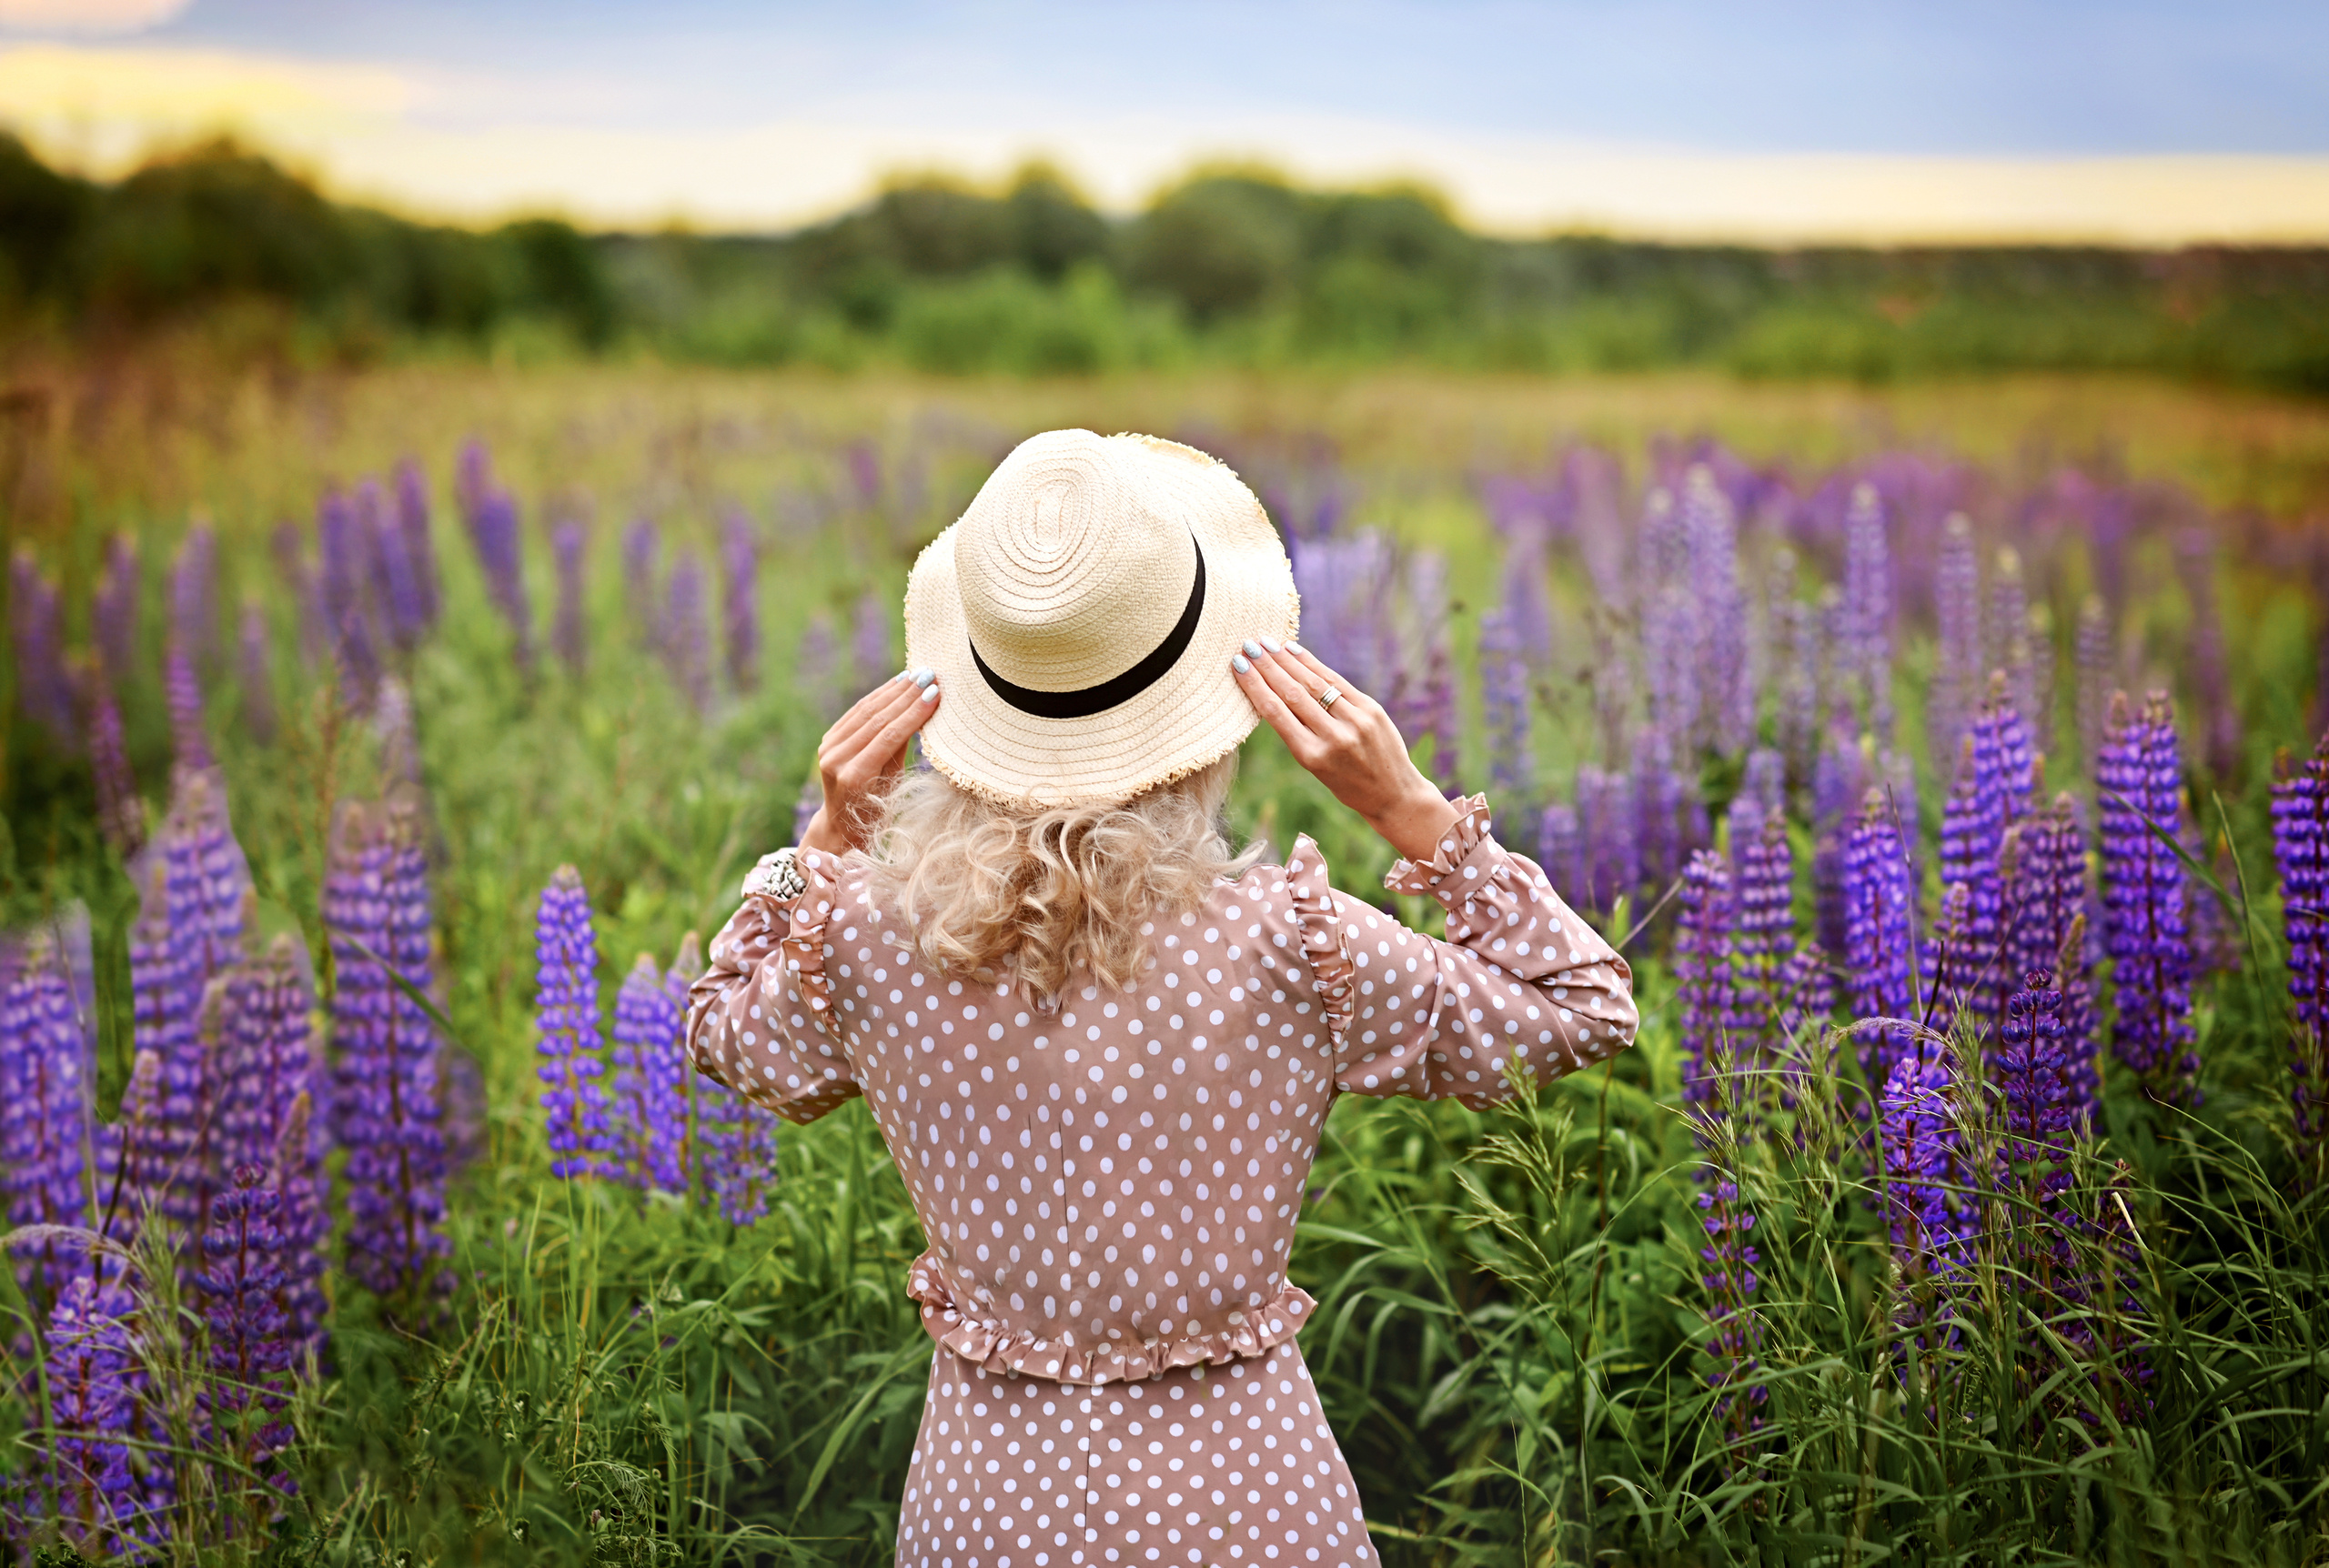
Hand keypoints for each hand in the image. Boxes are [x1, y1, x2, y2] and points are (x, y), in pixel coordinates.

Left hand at [798, 669, 940, 855]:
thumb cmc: (877, 810)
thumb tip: (918, 712)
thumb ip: (900, 750)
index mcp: (854, 777)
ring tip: (917, 674)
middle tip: (930, 676)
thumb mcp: (894, 784)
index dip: (913, 713)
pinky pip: (856, 713)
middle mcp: (836, 760)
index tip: (935, 693)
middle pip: (876, 720)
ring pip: (865, 711)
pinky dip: (878, 696)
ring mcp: (828, 749)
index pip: (888, 736)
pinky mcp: (828, 740)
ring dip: (893, 690)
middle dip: (906, 696)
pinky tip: (896, 683)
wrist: (841, 825)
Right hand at [1231, 638, 1460, 864]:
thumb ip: (1298, 733)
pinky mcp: (1371, 709)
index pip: (1276, 713)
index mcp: (1311, 757)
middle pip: (1292, 693)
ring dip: (1287, 660)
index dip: (1255, 686)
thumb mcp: (1315, 768)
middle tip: (1248, 646)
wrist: (1394, 794)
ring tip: (1267, 643)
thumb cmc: (1346, 784)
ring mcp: (1355, 721)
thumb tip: (1274, 690)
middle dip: (1267, 667)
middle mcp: (1333, 737)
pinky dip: (1314, 664)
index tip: (1239, 666)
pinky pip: (1336, 681)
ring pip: (1314, 683)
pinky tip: (1295, 651)